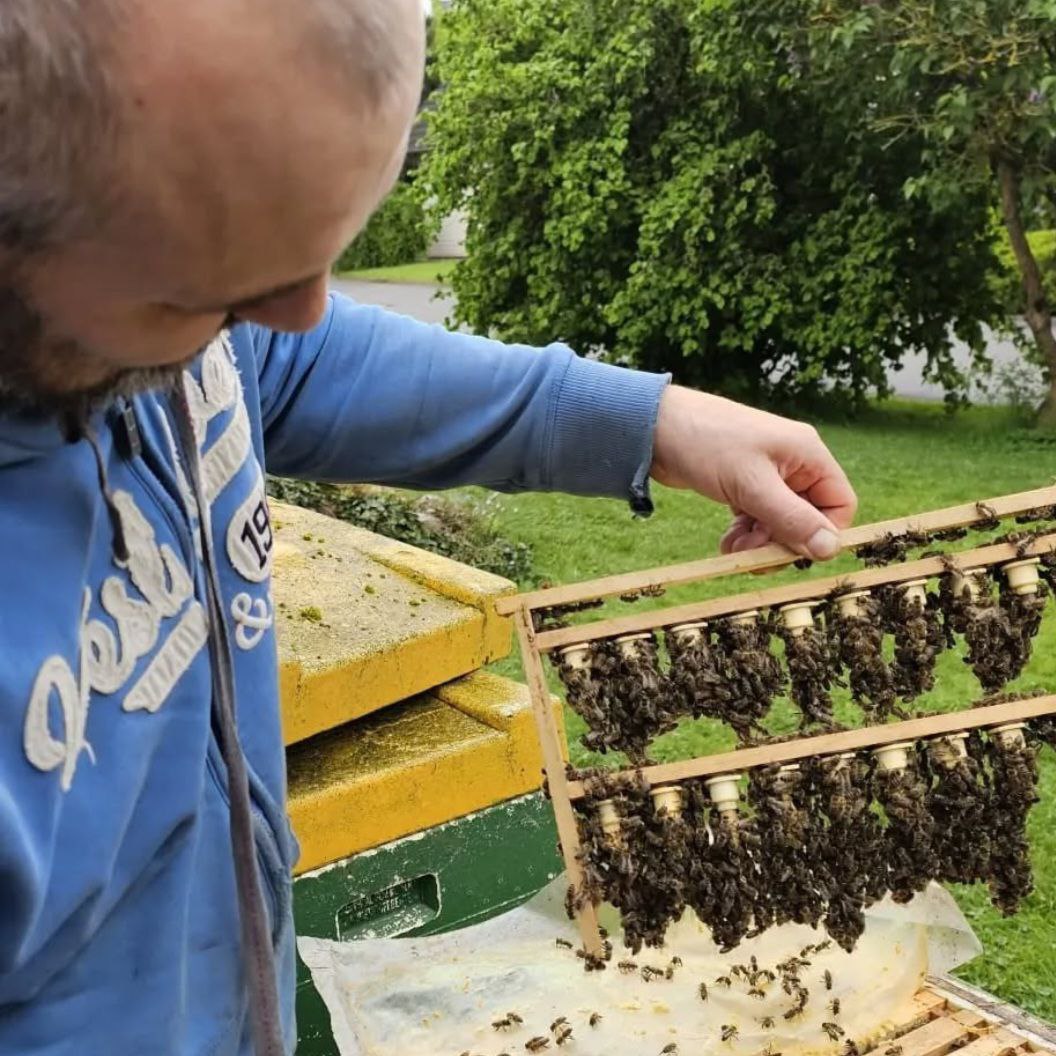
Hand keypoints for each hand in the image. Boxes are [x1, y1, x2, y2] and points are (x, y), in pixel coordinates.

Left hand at [650, 386, 856, 560]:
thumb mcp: (751, 486)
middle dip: (781, 541)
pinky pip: (756, 518)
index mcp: (807, 454)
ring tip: (732, 550)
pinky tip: (726, 543)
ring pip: (779, 522)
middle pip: (807, 517)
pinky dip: (744, 534)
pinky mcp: (742, 483)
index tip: (793, 553)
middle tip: (753, 557)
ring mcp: (766, 473)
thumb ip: (792, 519)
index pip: (839, 503)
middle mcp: (792, 463)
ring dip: (759, 542)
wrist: (653, 426)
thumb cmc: (706, 443)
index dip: (822, 533)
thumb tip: (830, 550)